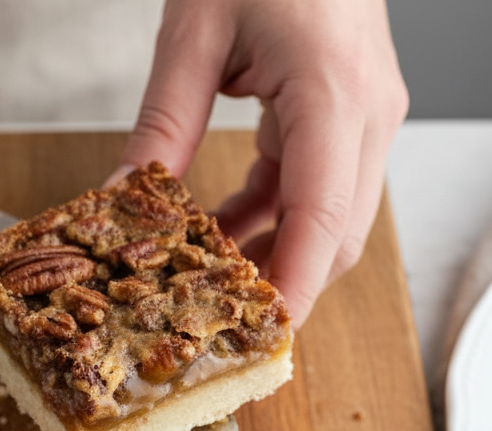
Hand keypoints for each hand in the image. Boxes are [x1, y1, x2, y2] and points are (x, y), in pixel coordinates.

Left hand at [114, 0, 407, 325]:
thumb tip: (122, 196)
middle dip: (283, 284)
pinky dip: (270, 217)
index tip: (265, 339)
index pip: (325, 219)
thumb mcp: (196, 30)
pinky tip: (217, 231)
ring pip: (330, 218)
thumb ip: (162, 122)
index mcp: (335, 92)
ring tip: (202, 282)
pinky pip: (316, 187)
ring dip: (271, 252)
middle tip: (217, 326)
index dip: (296, 287)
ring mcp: (368, 115)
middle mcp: (369, 113)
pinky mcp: (351, 114)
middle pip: (338, 234)